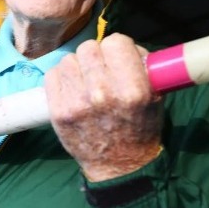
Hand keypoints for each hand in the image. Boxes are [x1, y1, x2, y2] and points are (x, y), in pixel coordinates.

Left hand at [44, 33, 162, 181]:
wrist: (119, 165)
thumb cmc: (139, 128)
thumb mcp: (154, 96)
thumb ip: (143, 67)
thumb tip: (127, 46)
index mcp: (133, 89)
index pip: (116, 42)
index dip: (118, 48)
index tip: (119, 58)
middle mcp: (103, 93)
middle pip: (89, 48)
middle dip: (97, 57)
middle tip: (102, 71)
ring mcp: (77, 103)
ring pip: (69, 59)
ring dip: (78, 67)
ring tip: (87, 82)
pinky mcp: (59, 112)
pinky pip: (53, 75)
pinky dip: (62, 79)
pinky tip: (73, 90)